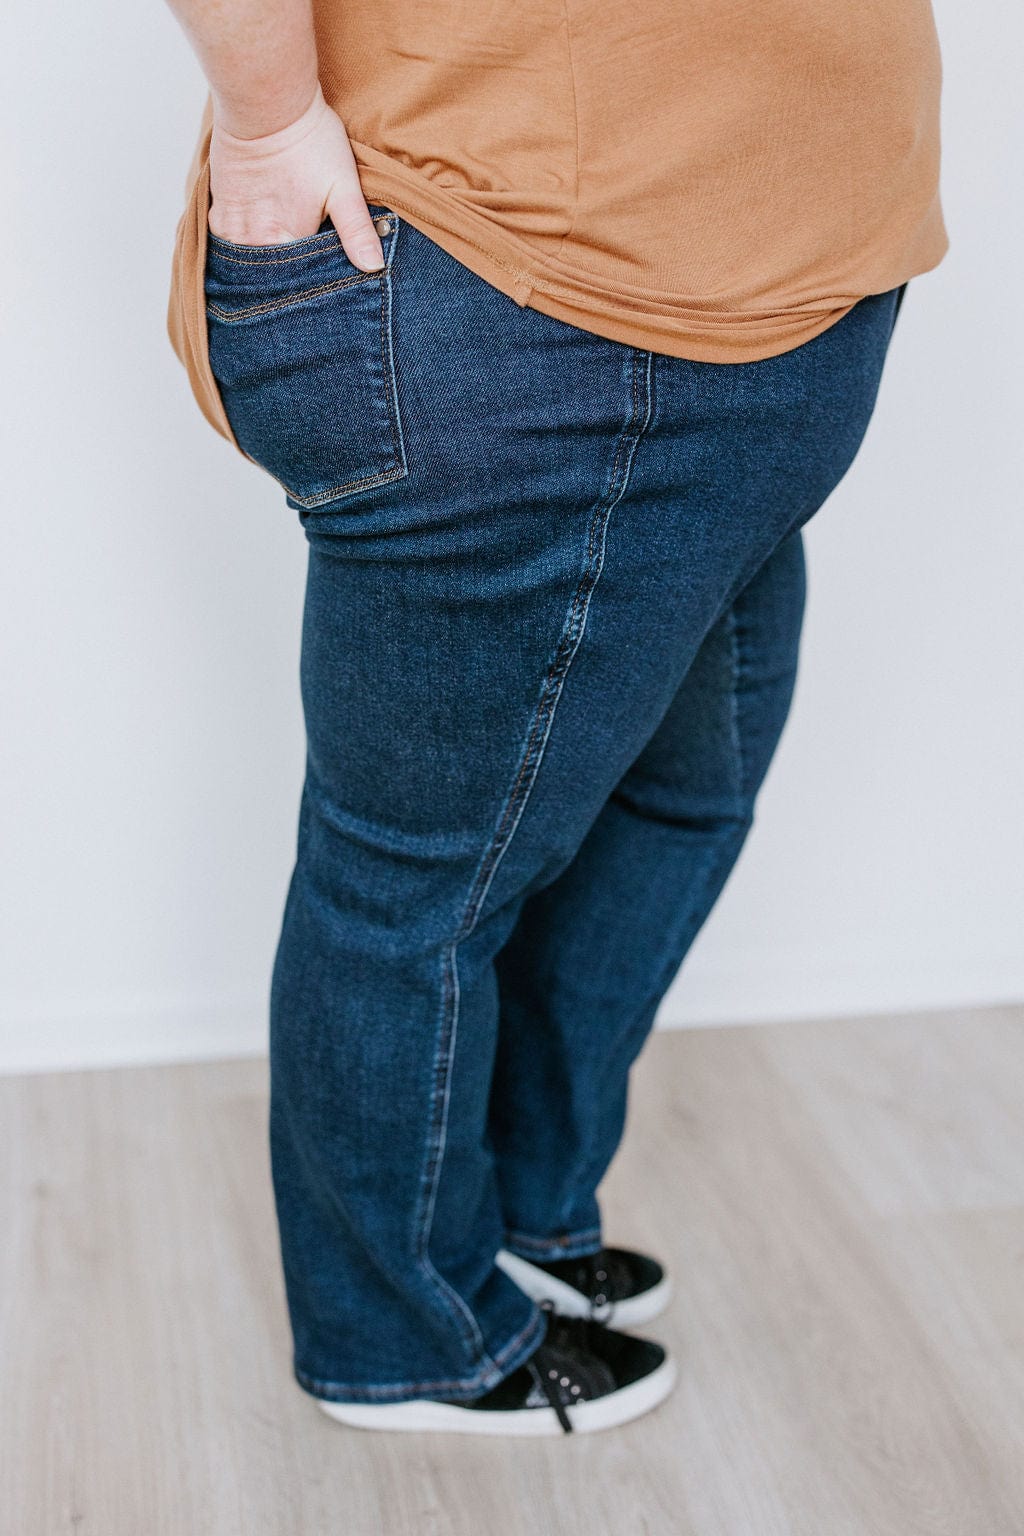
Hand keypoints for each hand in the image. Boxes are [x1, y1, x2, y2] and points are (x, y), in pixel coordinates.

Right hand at [208, 85, 384, 270]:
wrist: (265, 99)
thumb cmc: (309, 140)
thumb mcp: (344, 187)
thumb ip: (357, 232)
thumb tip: (373, 268)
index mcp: (283, 241)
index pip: (299, 281)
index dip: (312, 284)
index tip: (323, 284)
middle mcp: (251, 240)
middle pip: (269, 276)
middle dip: (285, 280)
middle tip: (300, 271)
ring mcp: (230, 225)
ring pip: (245, 263)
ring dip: (261, 265)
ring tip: (278, 256)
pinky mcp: (217, 208)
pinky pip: (225, 242)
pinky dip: (240, 247)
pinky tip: (256, 239)